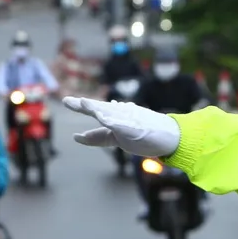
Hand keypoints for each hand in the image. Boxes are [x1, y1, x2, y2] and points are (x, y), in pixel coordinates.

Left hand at [63, 96, 181, 157]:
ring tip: (83, 103)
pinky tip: (105, 119)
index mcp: (116, 116)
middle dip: (84, 105)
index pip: (96, 111)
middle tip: (67, 100)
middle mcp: (122, 114)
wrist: (171, 136)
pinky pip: (124, 125)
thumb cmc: (146, 135)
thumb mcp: (118, 138)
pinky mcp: (138, 128)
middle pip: (100, 108)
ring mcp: (130, 120)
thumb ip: (99, 137)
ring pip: (111, 113)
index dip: (81, 106)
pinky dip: (114, 122)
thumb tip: (78, 137)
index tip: (66, 101)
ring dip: (97, 108)